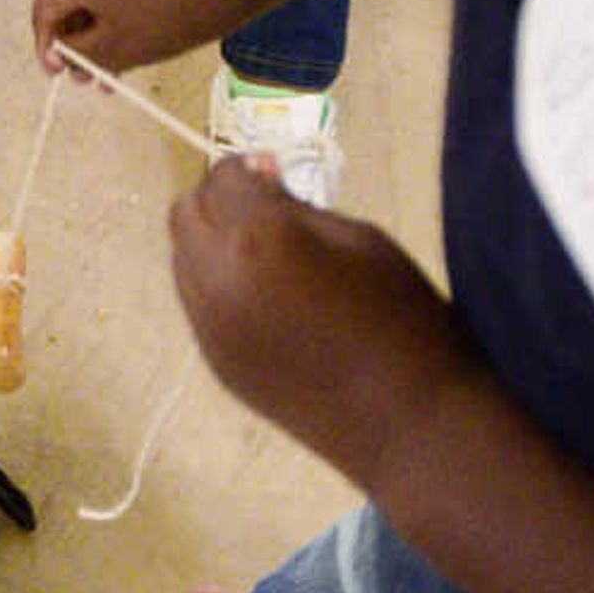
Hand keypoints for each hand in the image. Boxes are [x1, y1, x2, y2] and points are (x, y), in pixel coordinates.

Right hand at [30, 0, 223, 73]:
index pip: (43, 14)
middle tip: (88, 75)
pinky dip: (110, 9)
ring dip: (95, 30)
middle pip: (64, 1)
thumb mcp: (114, 48)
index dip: (48, 49)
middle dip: (76, 42)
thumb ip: (78, 55)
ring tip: (112, 65)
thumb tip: (64, 56)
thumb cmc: (165, 14)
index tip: (58, 73)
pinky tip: (126, 38)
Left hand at [170, 159, 481, 493]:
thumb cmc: (404, 320)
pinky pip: (196, 303)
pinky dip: (216, 286)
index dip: (248, 169)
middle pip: (186, 215)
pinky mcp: (214, 362)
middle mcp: (217, 279)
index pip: (224, 179)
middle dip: (219, 202)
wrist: (411, 423)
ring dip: (211, 243)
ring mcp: (209, 327)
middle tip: (265, 210)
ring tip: (266, 256)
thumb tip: (261, 180)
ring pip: (182, 259)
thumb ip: (300, 207)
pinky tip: (266, 299)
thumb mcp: (362, 240)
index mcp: (260, 240)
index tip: (275, 173)